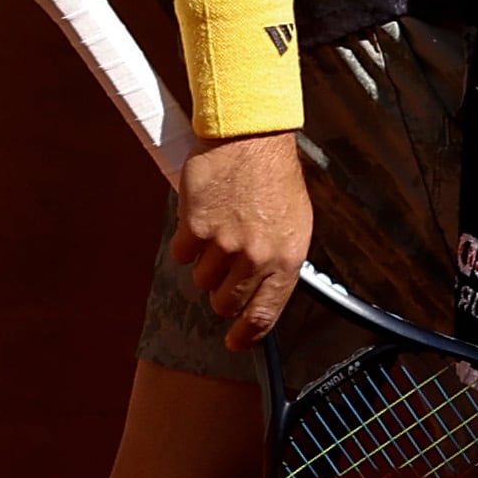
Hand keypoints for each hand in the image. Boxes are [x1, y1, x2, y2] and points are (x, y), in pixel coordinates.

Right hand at [170, 130, 312, 351]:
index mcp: (287, 256)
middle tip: (226, 268)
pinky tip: (202, 220)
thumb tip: (267, 292)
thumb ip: (280, 258)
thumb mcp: (295, 220)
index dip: (247, 335)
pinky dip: (187, 242)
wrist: (251, 136)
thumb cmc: (274, 175)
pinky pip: (182, 255)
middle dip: (223, 291)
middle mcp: (256, 255)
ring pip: (202, 279)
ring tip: (220, 230)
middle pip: (226, 302)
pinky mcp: (196, 229)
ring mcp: (224, 244)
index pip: (264, 314)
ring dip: (206, 262)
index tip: (236, 342)